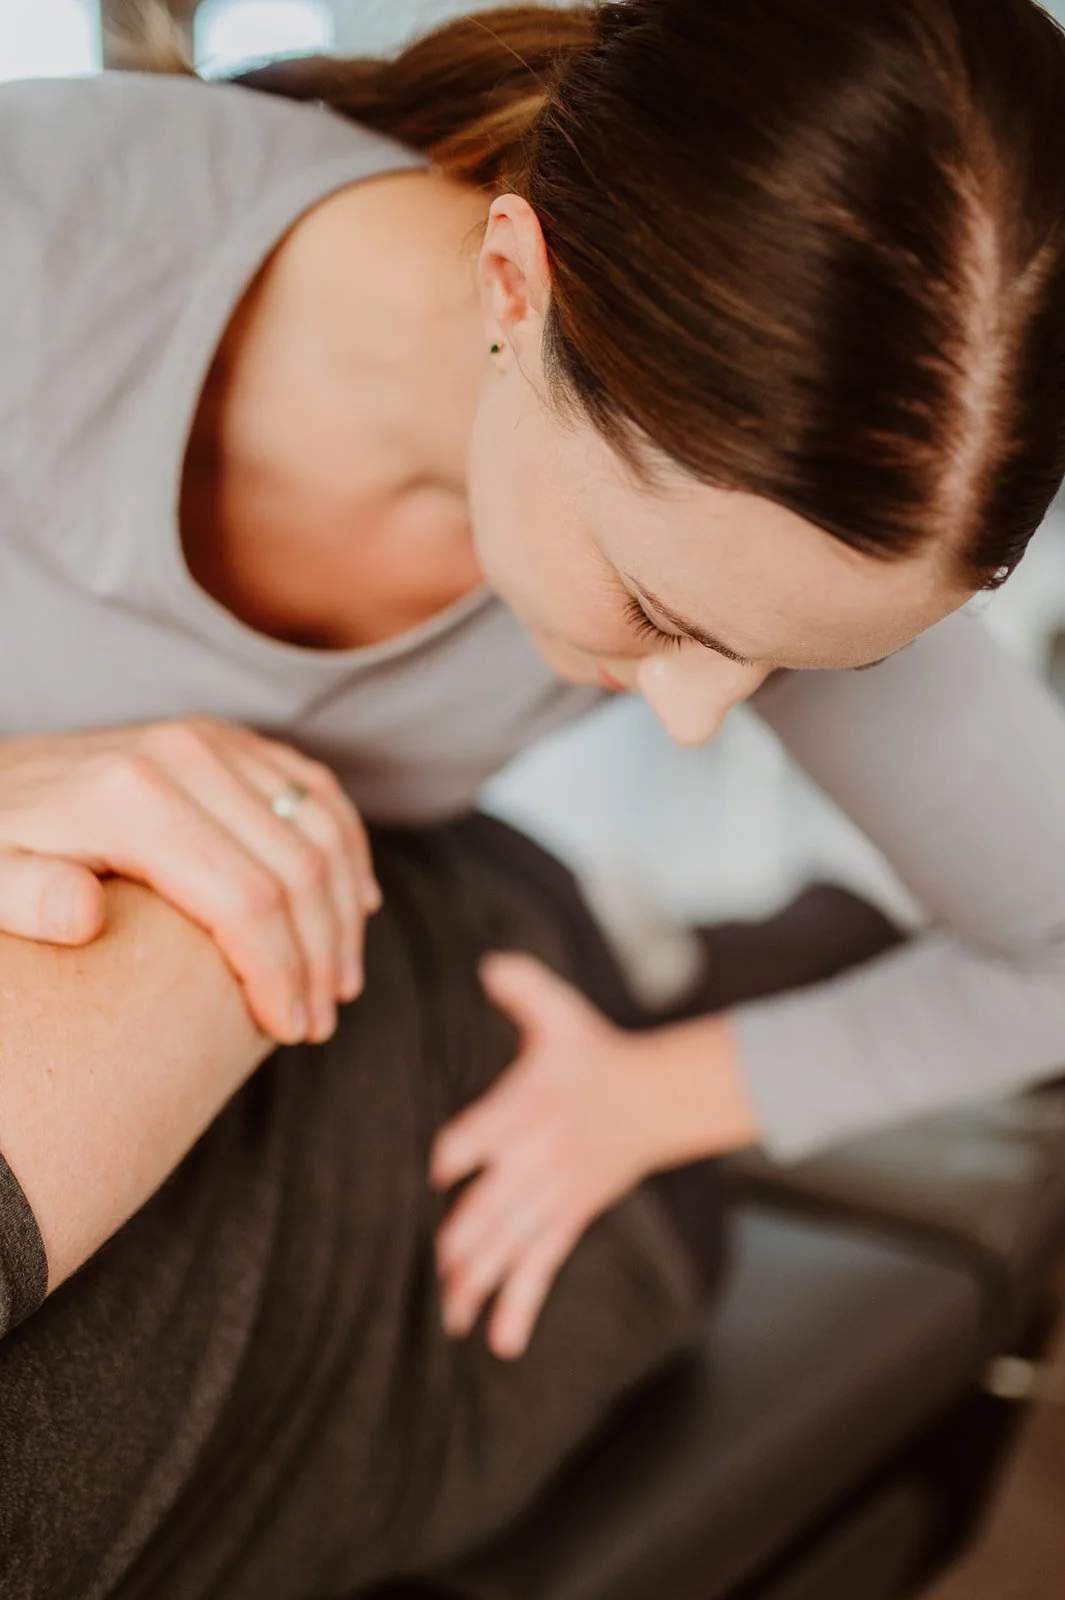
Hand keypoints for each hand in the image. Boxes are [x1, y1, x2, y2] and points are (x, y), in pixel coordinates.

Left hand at [0, 718, 379, 1042]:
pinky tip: (355, 906)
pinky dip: (348, 850)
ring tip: (339, 983)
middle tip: (317, 1024)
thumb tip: (81, 918)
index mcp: (133, 797)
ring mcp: (216, 741)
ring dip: (344, 914)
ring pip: (322, 830)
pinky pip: (318, 791)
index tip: (290, 1028)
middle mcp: (186, 756)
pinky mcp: (232, 740)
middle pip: (297, 870)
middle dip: (321, 957)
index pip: (245, 900)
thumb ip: (26, 897)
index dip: (280, 972)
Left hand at [430, 952, 673, 1360]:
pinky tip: (500, 1342)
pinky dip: (522, 1304)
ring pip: (513, 1244)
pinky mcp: (570, 1216)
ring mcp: (555, 1194)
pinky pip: (542, 1265)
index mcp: (526, 1108)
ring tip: (448, 1317)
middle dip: (463, 1241)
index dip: (456, 1156)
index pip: (482, 1136)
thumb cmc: (595, 1052)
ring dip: (479, 1282)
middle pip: (494, 1205)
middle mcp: (538, 1158)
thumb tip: (488, 962)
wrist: (658, 1095)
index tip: (431, 1176)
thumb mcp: (560, 1013)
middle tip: (432, 1271)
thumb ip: (523, 987)